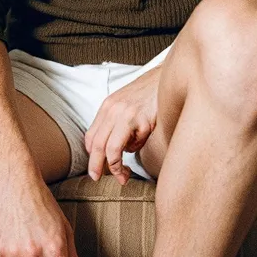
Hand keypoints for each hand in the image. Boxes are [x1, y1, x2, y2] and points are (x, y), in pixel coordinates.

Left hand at [85, 65, 160, 184]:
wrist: (166, 77)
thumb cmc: (146, 94)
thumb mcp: (124, 104)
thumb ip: (114, 123)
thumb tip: (110, 151)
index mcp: (107, 107)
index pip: (90, 137)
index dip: (91, 157)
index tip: (96, 169)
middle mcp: (113, 110)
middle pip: (97, 145)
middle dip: (96, 166)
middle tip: (98, 179)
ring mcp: (127, 114)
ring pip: (112, 149)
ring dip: (116, 167)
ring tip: (123, 175)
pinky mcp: (143, 120)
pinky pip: (135, 144)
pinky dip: (137, 147)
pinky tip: (143, 138)